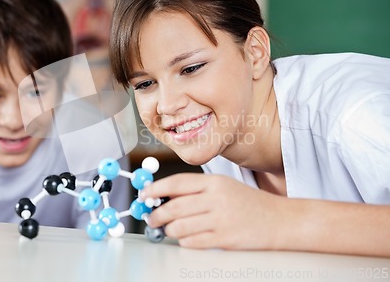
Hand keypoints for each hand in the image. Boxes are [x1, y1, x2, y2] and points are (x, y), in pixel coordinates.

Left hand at [140, 173, 284, 249]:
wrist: (280, 220)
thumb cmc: (249, 203)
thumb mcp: (223, 187)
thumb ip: (196, 190)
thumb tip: (165, 196)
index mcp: (214, 182)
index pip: (177, 182)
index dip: (156, 189)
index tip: (144, 195)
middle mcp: (216, 199)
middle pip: (174, 206)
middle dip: (157, 213)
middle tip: (151, 218)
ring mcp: (221, 220)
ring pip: (180, 226)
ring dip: (169, 230)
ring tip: (170, 230)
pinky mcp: (225, 239)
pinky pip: (193, 242)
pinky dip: (185, 241)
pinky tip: (188, 238)